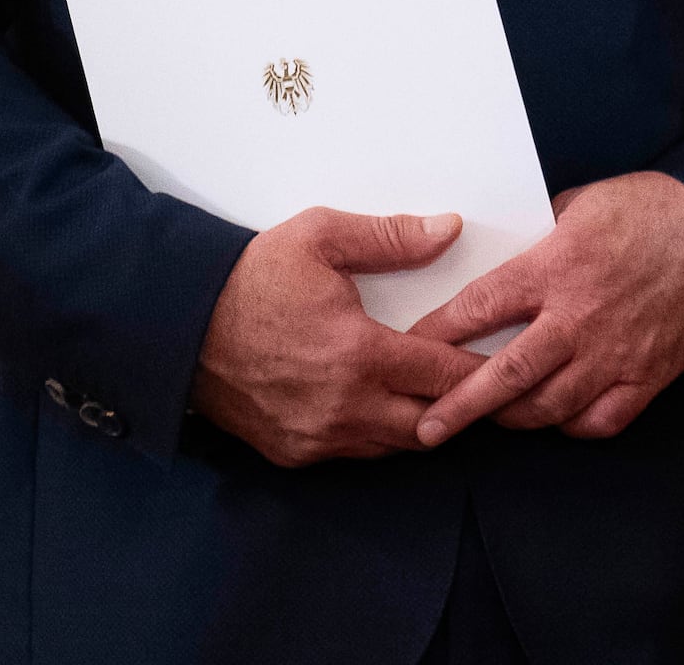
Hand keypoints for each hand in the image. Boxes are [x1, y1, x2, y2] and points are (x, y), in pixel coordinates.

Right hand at [191, 208, 480, 466]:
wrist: (174, 325)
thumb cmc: (249, 278)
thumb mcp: (320, 236)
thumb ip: (392, 237)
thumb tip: (450, 230)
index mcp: (359, 355)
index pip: (447, 376)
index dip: (482, 371)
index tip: (509, 363)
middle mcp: (343, 408)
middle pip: (431, 426)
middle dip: (460, 407)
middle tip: (480, 385)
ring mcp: (316, 438)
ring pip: (394, 446)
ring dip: (420, 423)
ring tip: (436, 395)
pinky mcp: (291, 453)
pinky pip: (354, 454)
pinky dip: (377, 436)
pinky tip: (385, 407)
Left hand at [407, 172, 683, 444]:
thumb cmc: (661, 209)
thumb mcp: (588, 201)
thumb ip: (542, 231)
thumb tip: (513, 245)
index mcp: (555, 267)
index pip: (477, 310)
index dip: (435, 336)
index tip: (407, 352)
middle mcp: (578, 318)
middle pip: (504, 376)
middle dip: (458, 408)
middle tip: (425, 429)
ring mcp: (614, 352)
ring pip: (548, 407)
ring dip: (513, 419)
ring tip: (492, 421)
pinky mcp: (649, 374)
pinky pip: (601, 420)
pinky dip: (575, 425)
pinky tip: (560, 417)